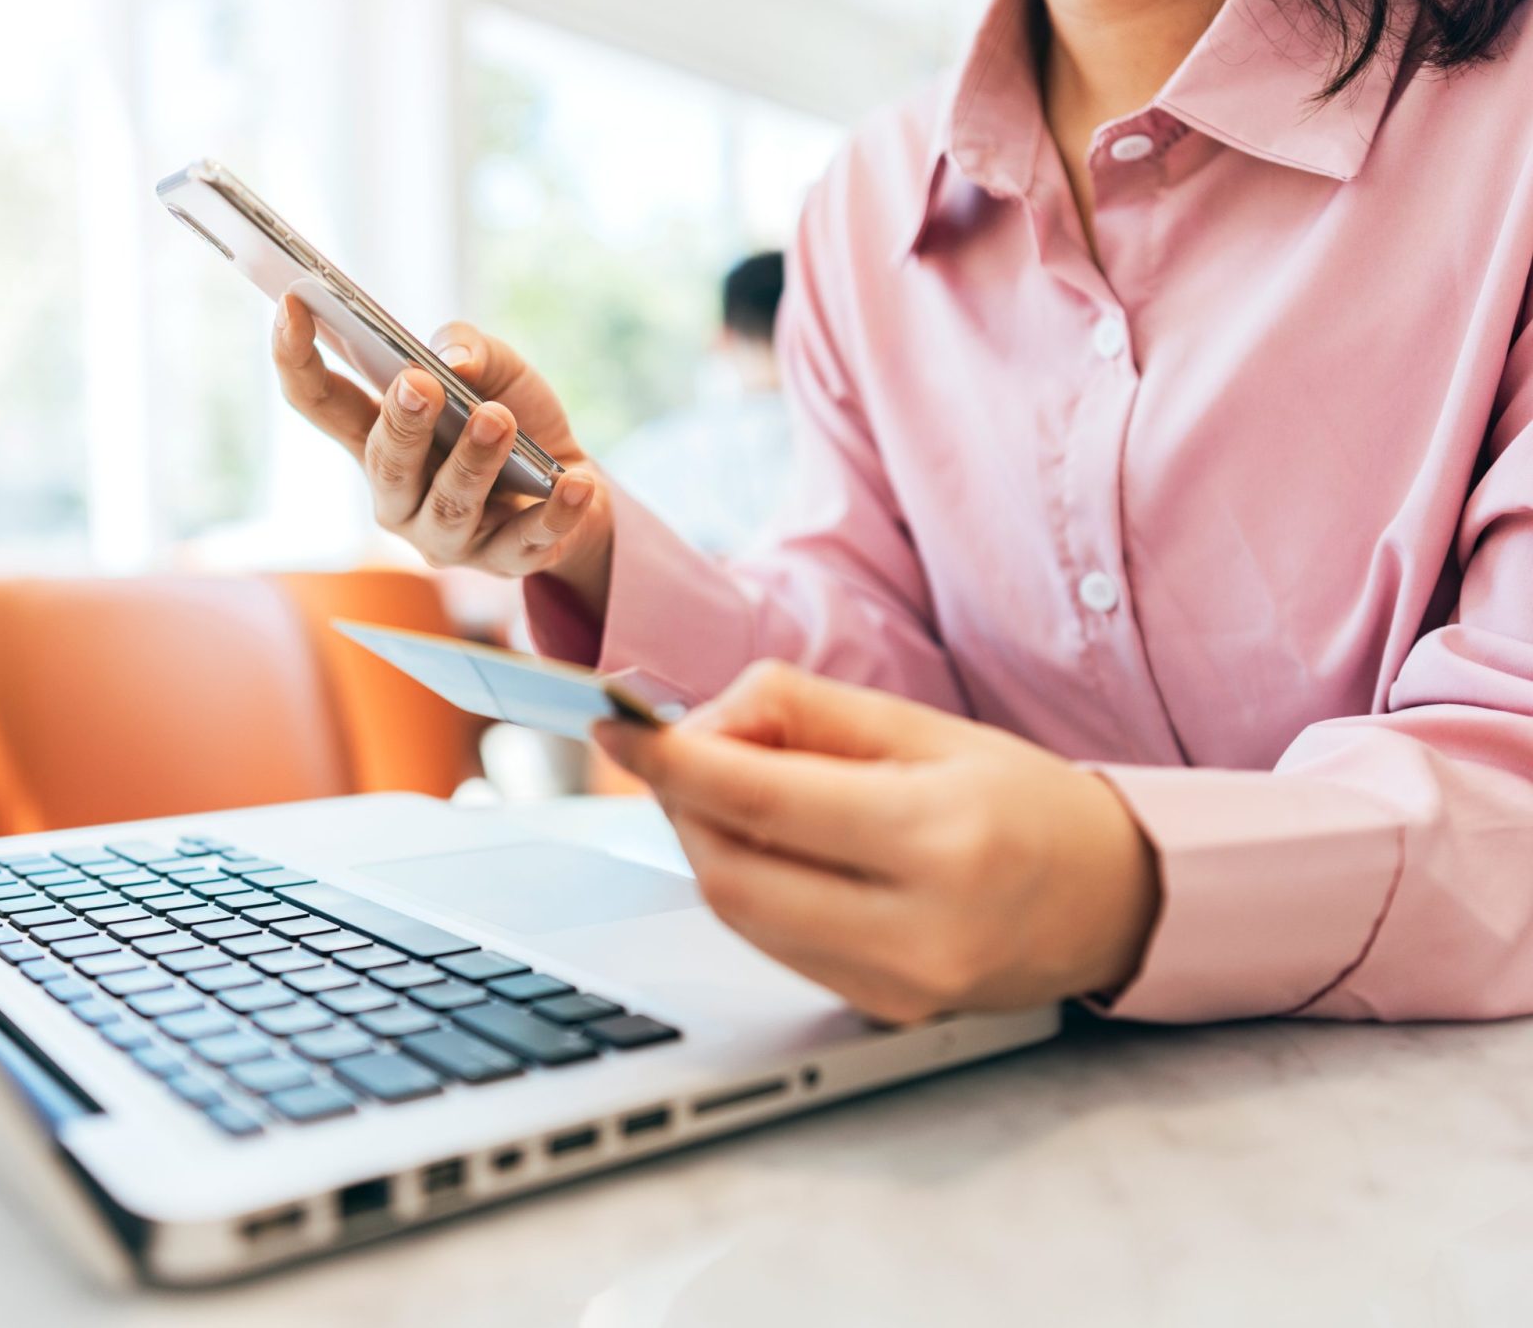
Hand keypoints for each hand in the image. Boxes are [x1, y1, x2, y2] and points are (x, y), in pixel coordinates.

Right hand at [271, 296, 613, 610]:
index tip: (290, 303)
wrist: (576, 483)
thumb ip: (469, 348)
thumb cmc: (514, 417)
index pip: (320, 403)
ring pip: (450, 505)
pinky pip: (526, 542)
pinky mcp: (504, 561)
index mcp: (377, 439)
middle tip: (419, 384)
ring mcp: (447, 537)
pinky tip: (575, 483)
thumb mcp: (496, 368)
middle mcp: (399, 496)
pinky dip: (553, 513)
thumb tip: (457, 362)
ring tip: (499, 420)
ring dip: (474, 461)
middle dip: (400, 425)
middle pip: (384, 465)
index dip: (296, 357)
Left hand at [596, 661, 1161, 1023]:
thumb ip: (804, 712)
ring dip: (706, 844)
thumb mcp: (921, 728)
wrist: (1111, 899)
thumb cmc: (1022, 801)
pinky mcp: (879, 1011)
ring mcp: (897, 986)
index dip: (671, 761)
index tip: (613, 727)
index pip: (762, 800)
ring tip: (728, 791)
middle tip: (677, 754)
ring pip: (739, 913)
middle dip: (681, 804)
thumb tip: (699, 720)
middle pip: (729, 870)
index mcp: (938, 838)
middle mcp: (917, 928)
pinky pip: (772, 944)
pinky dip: (746, 887)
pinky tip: (769, 845)